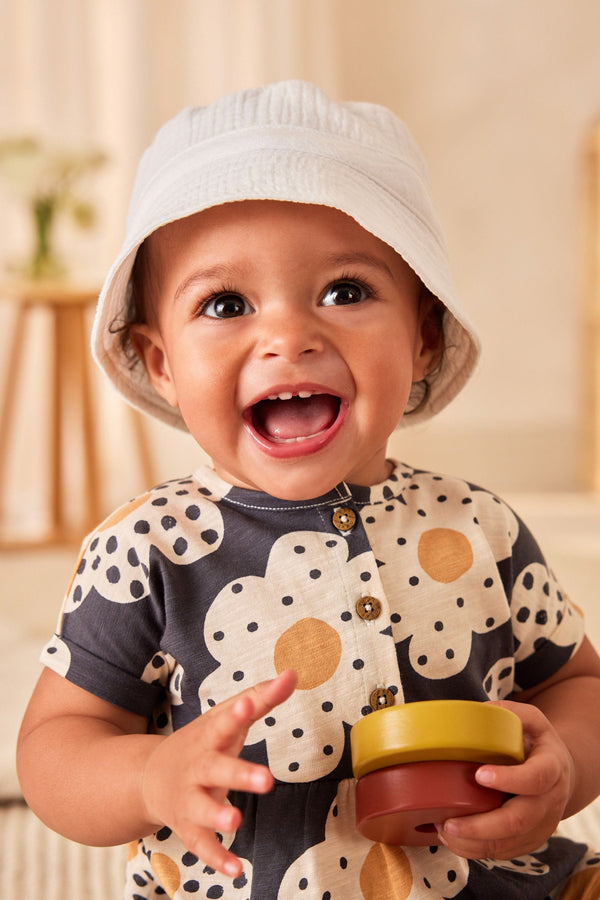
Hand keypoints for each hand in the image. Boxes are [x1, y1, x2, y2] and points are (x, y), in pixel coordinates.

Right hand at [140, 669, 296, 877]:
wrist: (150, 777)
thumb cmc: (203, 743)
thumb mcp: (227, 717)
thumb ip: (262, 698)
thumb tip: (293, 673)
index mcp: (209, 737)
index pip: (223, 722)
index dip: (236, 714)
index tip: (247, 706)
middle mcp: (198, 768)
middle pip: (216, 769)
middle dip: (239, 774)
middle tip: (266, 779)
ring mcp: (190, 799)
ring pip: (202, 809)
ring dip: (218, 815)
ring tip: (236, 819)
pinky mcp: (189, 828)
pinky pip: (201, 845)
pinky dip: (217, 858)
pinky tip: (236, 869)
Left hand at [436, 699, 574, 859]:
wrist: (560, 773)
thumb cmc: (536, 743)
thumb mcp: (530, 720)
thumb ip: (508, 713)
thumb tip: (475, 712)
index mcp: (551, 767)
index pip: (536, 778)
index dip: (510, 779)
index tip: (479, 774)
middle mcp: (549, 801)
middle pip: (519, 821)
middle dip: (482, 826)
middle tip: (449, 822)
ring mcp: (541, 824)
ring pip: (509, 843)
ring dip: (474, 842)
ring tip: (443, 830)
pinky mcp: (530, 839)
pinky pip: (505, 852)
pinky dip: (478, 850)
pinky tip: (454, 840)